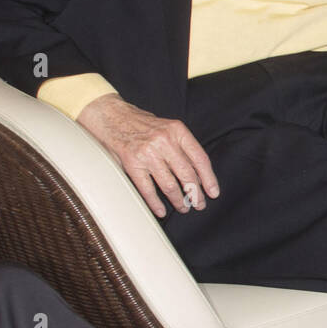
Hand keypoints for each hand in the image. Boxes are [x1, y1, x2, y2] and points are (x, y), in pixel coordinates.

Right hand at [75, 94, 219, 218]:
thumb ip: (182, 146)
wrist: (113, 117)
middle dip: (195, 193)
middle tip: (199, 204)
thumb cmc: (143, 124)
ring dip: (178, 200)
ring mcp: (147, 154)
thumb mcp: (168, 128)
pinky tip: (162, 210)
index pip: (199, 158)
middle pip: (186, 174)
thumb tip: (198, 173)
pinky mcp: (132, 164)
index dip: (208, 178)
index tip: (213, 192)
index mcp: (177, 131)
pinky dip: (156, 203)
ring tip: (183, 207)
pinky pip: (148, 189)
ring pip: (169, 184)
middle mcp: (164, 142)